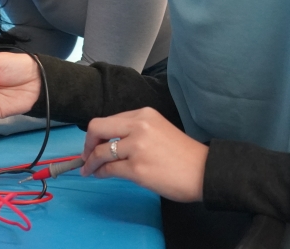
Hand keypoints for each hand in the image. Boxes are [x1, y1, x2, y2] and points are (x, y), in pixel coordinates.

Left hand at [81, 108, 208, 202]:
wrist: (204, 171)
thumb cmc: (183, 154)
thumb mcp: (158, 130)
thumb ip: (135, 131)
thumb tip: (110, 141)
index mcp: (144, 114)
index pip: (109, 119)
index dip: (96, 133)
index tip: (93, 143)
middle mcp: (138, 126)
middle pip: (97, 128)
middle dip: (87, 143)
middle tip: (85, 156)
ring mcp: (137, 147)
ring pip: (100, 151)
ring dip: (91, 162)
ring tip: (91, 170)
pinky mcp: (137, 169)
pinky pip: (109, 169)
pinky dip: (100, 172)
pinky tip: (101, 175)